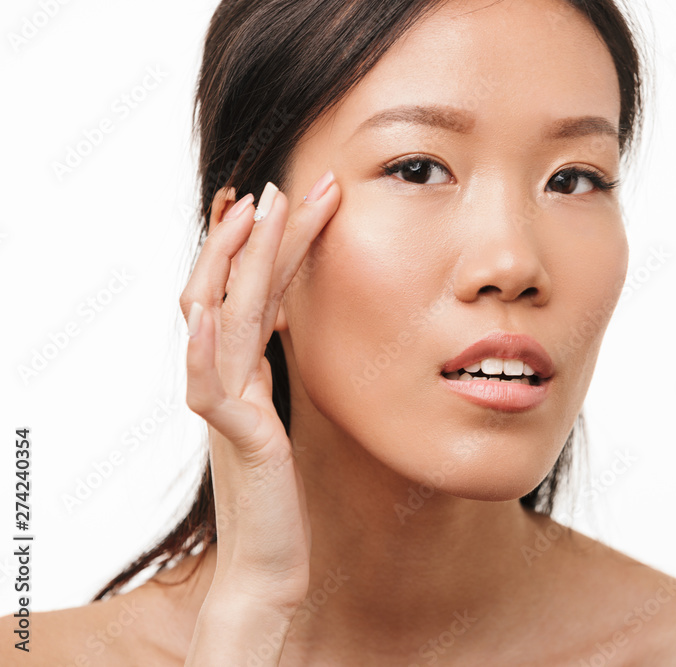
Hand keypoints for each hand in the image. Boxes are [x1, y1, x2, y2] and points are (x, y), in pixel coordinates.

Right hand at [179, 171, 339, 610]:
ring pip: (218, 318)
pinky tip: (208, 308)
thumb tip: (284, 320)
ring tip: (257, 211)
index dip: (260, 245)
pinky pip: (210, 382)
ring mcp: (223, 404)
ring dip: (233, 262)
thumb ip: (275, 369)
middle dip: (253, 235)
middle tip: (279, 183)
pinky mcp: (234, 436)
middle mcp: (224, 378)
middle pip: (228, 290)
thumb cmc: (282, 491)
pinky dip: (204, 342)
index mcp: (241, 370)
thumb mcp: (283, 413)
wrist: (273, 561)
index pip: (249, 292)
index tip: (278, 196)